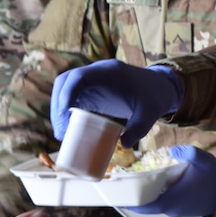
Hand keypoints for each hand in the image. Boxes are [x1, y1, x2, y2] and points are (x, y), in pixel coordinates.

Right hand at [51, 61, 182, 144]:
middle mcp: (96, 72)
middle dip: (57, 105)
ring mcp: (91, 79)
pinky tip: (68, 127)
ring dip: (58, 108)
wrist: (158, 87)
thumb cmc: (153, 98)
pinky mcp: (90, 89)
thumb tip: (125, 144)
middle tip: (61, 131)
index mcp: (109, 72)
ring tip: (62, 133)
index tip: (65, 116)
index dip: (67, 94)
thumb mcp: (150, 113)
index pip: (79, 77)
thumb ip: (140, 127)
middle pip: (65, 81)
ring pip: (64, 88)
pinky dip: (65, 110)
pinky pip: (71, 95)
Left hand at [127, 145, 215, 216]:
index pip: (143, 206)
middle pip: (147, 206)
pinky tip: (156, 185)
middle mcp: (170, 209)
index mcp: (170, 200)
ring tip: (138, 183)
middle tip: (125, 184)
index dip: (129, 202)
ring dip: (146, 197)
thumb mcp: (203, 160)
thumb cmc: (213, 178)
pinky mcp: (182, 210)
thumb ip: (189, 153)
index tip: (117, 196)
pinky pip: (164, 205)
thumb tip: (173, 150)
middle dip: (135, 197)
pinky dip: (157, 197)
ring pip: (155, 205)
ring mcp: (176, 212)